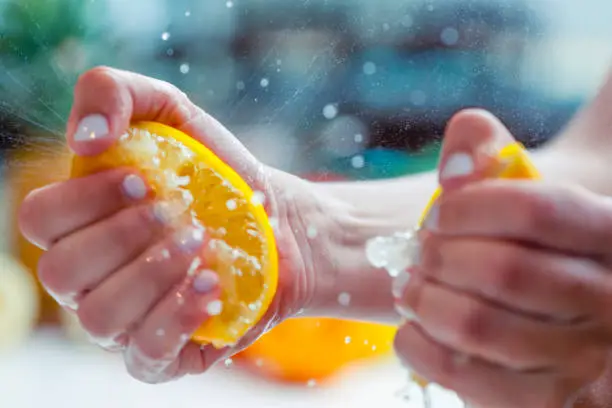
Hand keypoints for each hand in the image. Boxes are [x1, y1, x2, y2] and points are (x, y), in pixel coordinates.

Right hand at [18, 67, 325, 382]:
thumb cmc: (216, 174)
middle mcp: (90, 276)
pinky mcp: (163, 353)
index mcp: (81, 222)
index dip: (84, 199)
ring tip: (201, 246)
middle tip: (177, 213)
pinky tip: (210, 285)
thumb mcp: (171, 112)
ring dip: (153, 274)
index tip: (143, 179)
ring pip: (98, 316)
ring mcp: (123, 320)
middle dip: (124, 235)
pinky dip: (176, 317)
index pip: (40, 220)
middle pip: (62, 270)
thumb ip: (113, 93)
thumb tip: (84, 138)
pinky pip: (144, 354)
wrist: (275, 221)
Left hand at [393, 110, 611, 406]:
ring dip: (424, 300)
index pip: (537, 210)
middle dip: (439, 256)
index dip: (471, 207)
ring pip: (478, 326)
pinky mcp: (549, 402)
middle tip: (418, 252)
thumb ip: (499, 157)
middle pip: (502, 271)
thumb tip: (465, 134)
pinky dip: (420, 348)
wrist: (571, 305)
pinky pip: (466, 378)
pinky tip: (413, 329)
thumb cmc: (541, 243)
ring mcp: (585, 359)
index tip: (437, 212)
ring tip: (410, 287)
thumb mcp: (538, 193)